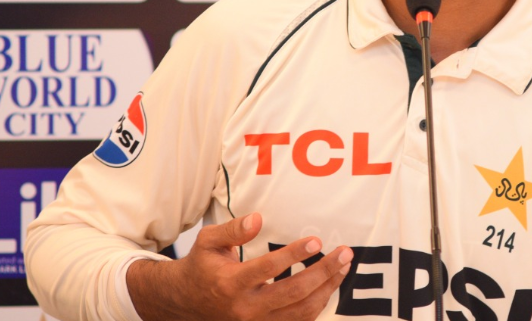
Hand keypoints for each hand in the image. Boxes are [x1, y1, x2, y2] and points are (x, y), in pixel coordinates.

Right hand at [127, 213, 353, 320]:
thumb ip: (232, 229)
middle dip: (323, 272)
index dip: (293, 255)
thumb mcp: (208, 241)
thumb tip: (258, 219)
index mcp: (230, 283)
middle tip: (345, 253)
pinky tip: (329, 286)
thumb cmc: (202, 265)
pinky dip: (317, 305)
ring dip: (327, 289)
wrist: (186, 302)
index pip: (267, 268)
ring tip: (344, 267)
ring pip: (300, 312)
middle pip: (293, 293)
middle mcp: (245, 308)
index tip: (316, 240)